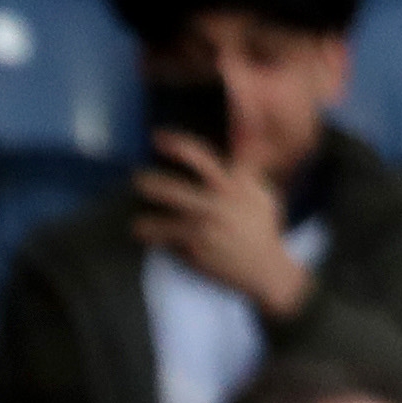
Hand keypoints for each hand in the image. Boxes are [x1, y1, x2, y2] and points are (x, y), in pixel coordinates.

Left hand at [132, 131, 311, 318]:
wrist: (265, 266)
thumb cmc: (262, 228)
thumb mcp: (261, 193)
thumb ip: (247, 172)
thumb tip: (241, 145)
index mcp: (233, 183)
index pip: (202, 157)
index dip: (177, 145)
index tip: (158, 137)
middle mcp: (217, 202)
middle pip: (174, 189)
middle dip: (151, 183)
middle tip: (137, 179)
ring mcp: (204, 226)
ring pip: (164, 219)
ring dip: (145, 220)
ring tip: (136, 222)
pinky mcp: (195, 248)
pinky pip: (166, 240)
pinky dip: (153, 238)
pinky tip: (142, 235)